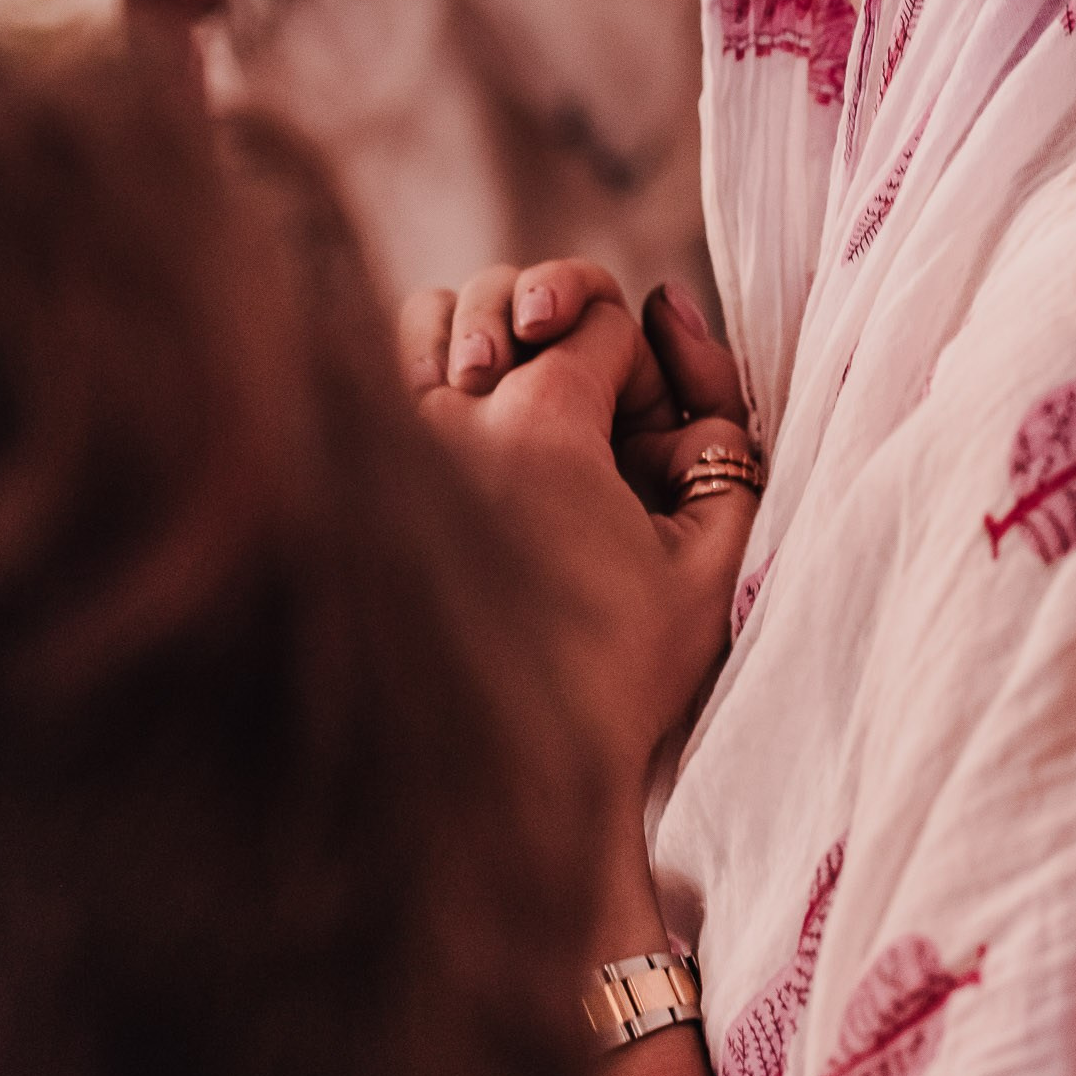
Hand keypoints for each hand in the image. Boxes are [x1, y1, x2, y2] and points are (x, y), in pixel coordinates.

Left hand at [401, 265, 758, 795]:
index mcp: (542, 429)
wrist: (514, 775)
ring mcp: (391, 441)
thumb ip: (720, 431)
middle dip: (570, 340)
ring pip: (433, 316)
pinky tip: (465, 427)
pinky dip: (424, 371)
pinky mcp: (355, 474)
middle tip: (594, 421)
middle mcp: (453, 418)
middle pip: (517, 300)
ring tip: (517, 397)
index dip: (643, 368)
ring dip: (487, 336)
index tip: (649, 442)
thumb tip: (673, 314)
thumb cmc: (620, 675)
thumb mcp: (711, 562)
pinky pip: (379, 371)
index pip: (601, 323)